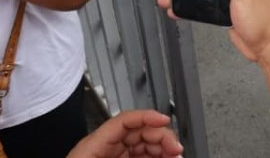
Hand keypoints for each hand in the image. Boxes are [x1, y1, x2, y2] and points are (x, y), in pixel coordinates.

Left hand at [66, 110, 182, 157]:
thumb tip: (159, 152)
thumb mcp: (99, 157)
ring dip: (162, 149)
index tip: (164, 120)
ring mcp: (109, 156)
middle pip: (139, 131)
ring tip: (175, 155)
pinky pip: (139, 157)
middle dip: (161, 137)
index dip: (147, 116)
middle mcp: (102, 147)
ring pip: (143, 146)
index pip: (124, 119)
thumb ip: (133, 155)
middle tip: (176, 148)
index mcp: (93, 143)